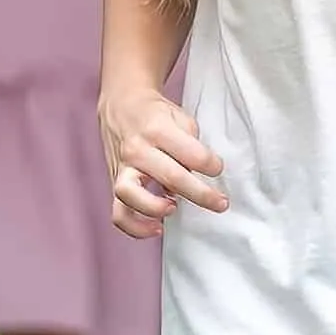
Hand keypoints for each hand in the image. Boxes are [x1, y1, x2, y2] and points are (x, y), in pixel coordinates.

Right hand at [102, 78, 227, 238]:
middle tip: (221, 203)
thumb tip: (198, 177)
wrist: (121, 106)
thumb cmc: (155, 115)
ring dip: (155, 208)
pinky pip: (119, 213)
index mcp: (157, 129)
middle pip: (171, 177)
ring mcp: (122, 167)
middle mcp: (137, 149)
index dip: (212, 165)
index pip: (192, 153)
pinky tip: (156, 228)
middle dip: (202, 194)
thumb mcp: (179, 118)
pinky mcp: (114, 182)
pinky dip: (135, 226)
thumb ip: (190, 146)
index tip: (218, 169)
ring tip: (174, 210)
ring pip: (130, 195)